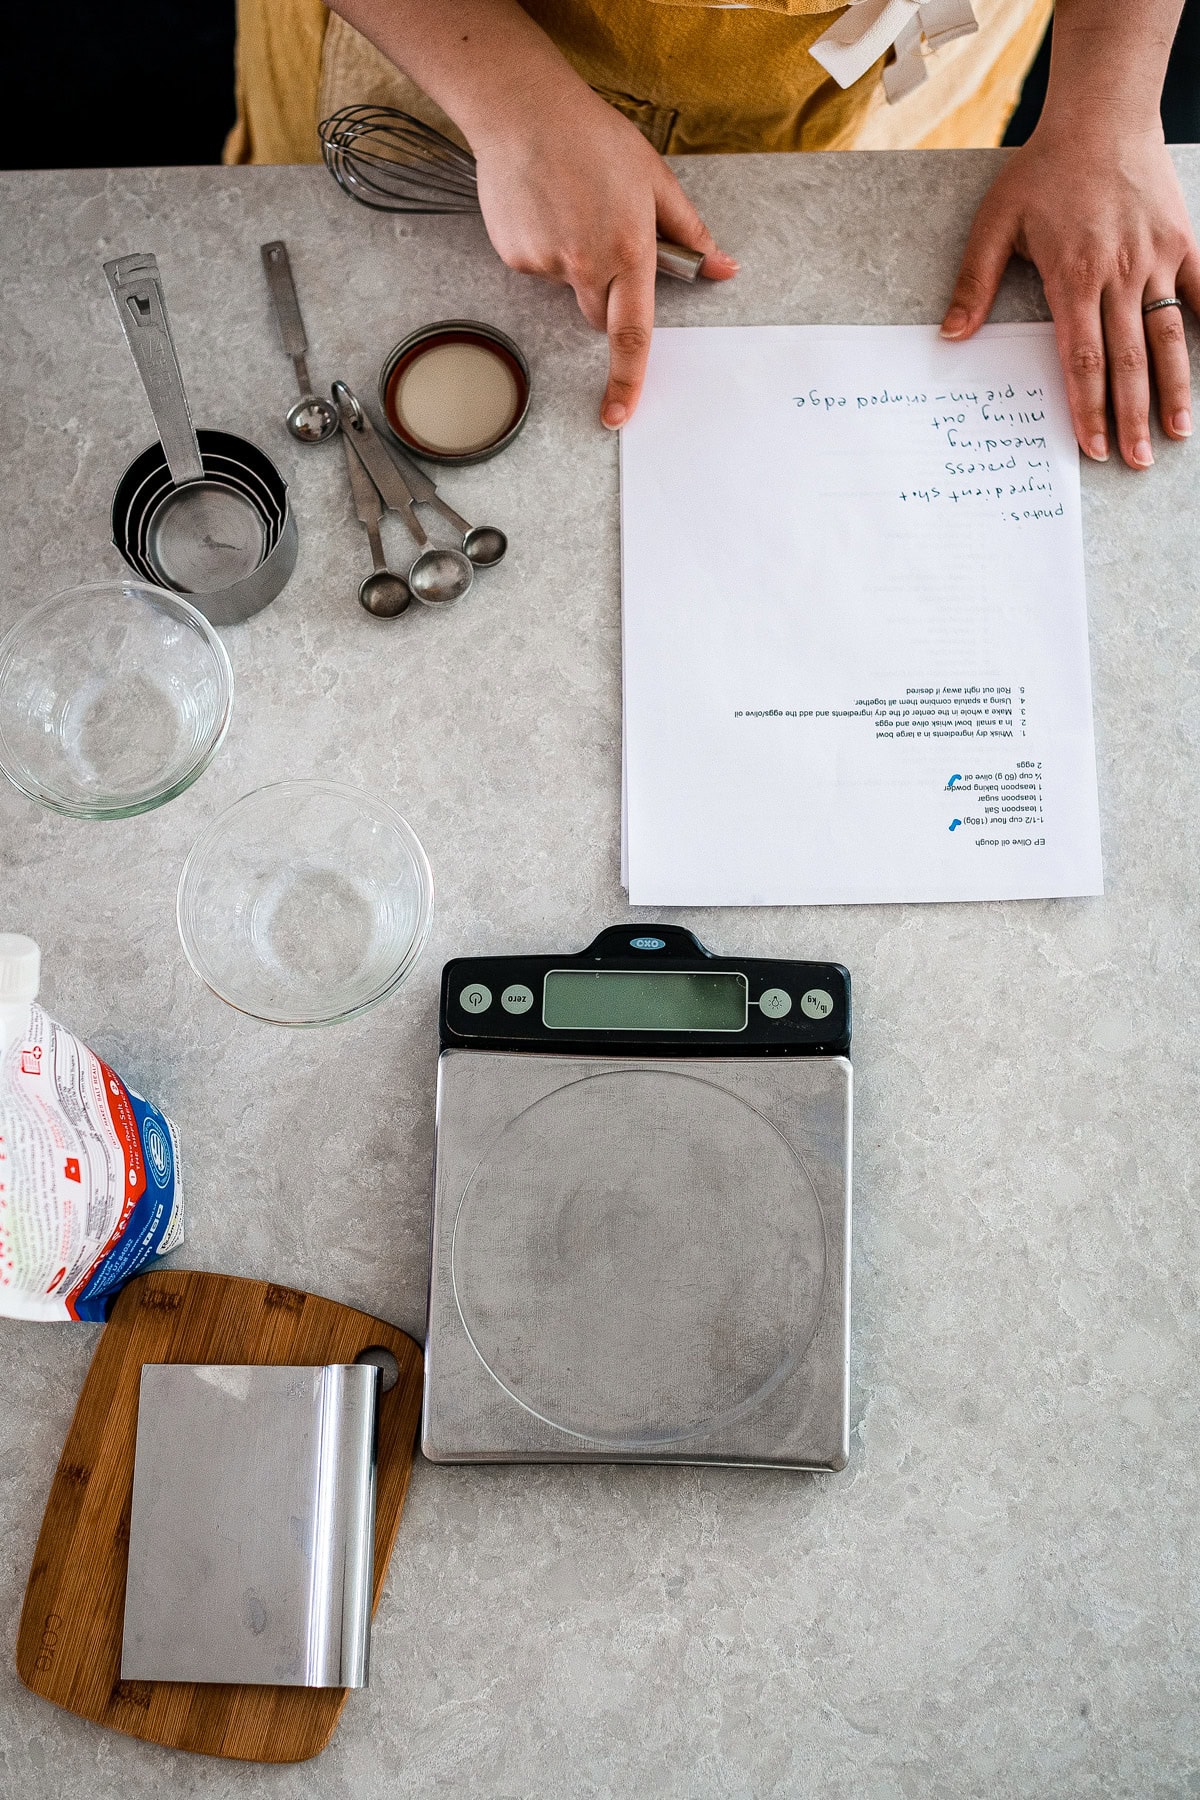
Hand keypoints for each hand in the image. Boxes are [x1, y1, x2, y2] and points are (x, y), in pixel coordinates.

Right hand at [471, 83, 736, 427]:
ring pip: (567, 288)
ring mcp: (545, 265)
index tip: (620, 414)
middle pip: (598, 315)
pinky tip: (543, 206)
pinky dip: (544, 246)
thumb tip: (722, 267)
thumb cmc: (593, 137)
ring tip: (569, 207)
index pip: (632, 335)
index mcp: (628, 251)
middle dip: (604, 293)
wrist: (521, 110)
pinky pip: (537, 269)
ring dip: (573, 263)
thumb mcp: (654, 178)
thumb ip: (688, 231)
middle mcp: (585, 266)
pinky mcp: (515, 257)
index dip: (628, 380)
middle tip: (601, 233)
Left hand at [941, 127, 1199, 467]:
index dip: (1088, 408)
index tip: (1091, 447)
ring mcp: (1157, 260)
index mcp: (1074, 278)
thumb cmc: (1043, 170)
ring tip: (1175, 433)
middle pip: (1128, 362)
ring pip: (1169, 338)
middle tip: (1135, 462)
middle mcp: (1120, 276)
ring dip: (1174, 390)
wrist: (1103, 114)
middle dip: (1130, 418)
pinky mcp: (1184, 242)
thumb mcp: (995, 222)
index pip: (1082, 360)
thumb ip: (975, 283)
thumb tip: (951, 336)